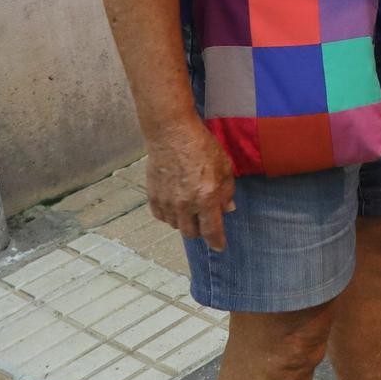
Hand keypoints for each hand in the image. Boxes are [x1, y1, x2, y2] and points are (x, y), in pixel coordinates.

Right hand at [145, 116, 235, 251]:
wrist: (172, 133)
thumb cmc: (201, 146)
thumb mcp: (224, 166)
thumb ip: (227, 190)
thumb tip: (227, 208)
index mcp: (206, 197)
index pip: (212, 230)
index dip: (217, 242)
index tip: (220, 246)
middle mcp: (185, 204)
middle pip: (191, 232)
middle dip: (201, 231)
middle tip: (206, 221)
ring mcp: (167, 201)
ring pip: (175, 225)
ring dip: (185, 222)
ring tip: (191, 209)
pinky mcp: (153, 196)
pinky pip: (161, 216)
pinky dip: (169, 215)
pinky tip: (176, 205)